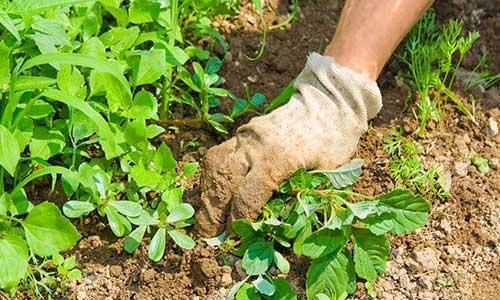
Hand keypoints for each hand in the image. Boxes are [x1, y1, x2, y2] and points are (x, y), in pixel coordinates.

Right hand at [194, 53, 381, 236]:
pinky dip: (213, 176)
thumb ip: (299, 197)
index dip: (237, 222)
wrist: (329, 103)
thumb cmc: (333, 142)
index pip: (247, 197)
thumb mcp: (326, 174)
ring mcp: (246, 136)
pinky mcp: (242, 132)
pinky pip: (218, 154)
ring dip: (207, 193)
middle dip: (212, 212)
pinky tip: (215, 190)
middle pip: (223, 183)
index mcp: (279, 159)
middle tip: (209, 234)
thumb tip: (272, 225)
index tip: (233, 238)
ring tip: (208, 214)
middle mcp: (256, 146)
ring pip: (215, 167)